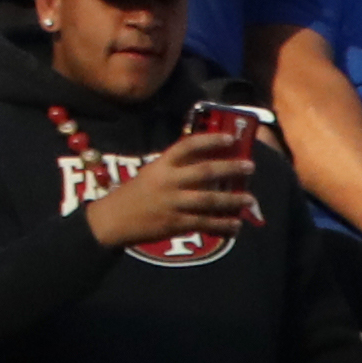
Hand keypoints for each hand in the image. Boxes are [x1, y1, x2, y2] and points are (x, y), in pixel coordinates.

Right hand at [80, 136, 256, 252]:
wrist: (111, 220)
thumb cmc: (134, 194)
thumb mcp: (150, 174)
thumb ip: (175, 170)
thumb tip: (209, 167)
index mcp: (161, 165)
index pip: (187, 146)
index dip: (210, 140)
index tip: (230, 138)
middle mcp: (167, 182)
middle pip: (205, 172)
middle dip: (230, 168)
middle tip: (250, 166)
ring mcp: (172, 203)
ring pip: (209, 200)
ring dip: (233, 200)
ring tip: (250, 199)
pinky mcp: (174, 223)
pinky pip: (204, 223)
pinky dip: (222, 224)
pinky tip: (235, 224)